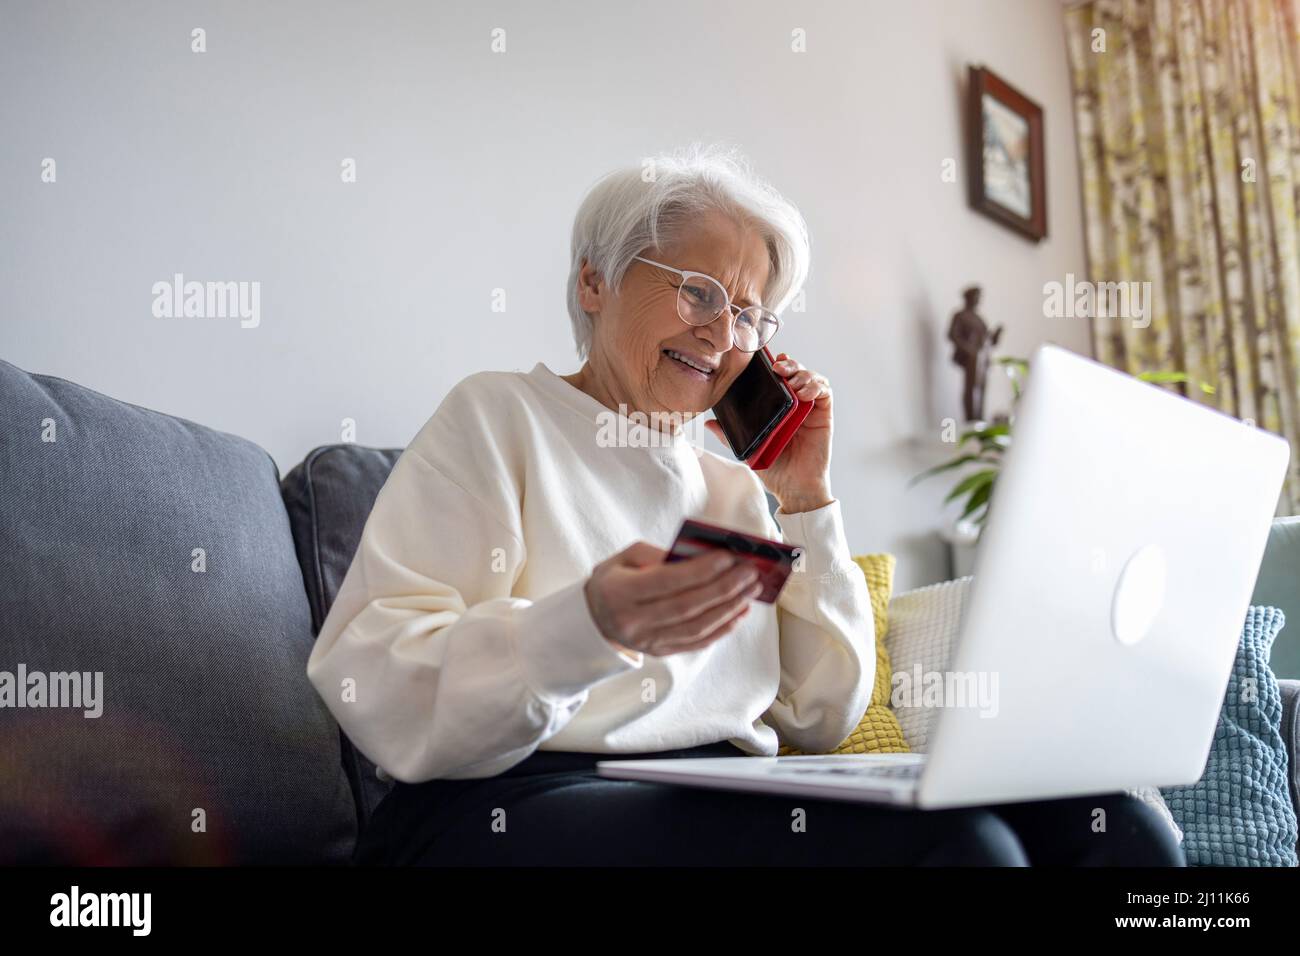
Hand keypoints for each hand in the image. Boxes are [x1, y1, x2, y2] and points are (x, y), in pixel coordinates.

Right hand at [583, 542, 763, 655]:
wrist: (594, 618)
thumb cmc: (615, 580)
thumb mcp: (626, 558)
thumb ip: (659, 554)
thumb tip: (701, 555)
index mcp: (620, 592)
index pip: (667, 581)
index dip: (700, 570)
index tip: (728, 557)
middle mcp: (633, 621)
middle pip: (687, 606)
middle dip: (724, 588)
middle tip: (750, 573)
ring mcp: (647, 641)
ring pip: (696, 628)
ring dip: (728, 609)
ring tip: (750, 590)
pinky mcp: (660, 652)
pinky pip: (697, 643)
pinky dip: (722, 628)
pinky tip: (739, 612)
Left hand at [706, 352, 833, 513]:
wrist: (794, 488)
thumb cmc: (774, 467)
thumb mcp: (749, 448)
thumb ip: (730, 435)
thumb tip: (709, 423)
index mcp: (777, 407)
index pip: (777, 378)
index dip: (774, 365)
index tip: (766, 360)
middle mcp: (795, 404)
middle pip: (795, 372)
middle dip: (788, 364)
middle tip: (777, 367)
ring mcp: (810, 408)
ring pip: (811, 377)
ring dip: (802, 372)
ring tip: (791, 380)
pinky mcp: (823, 415)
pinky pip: (824, 391)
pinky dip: (816, 385)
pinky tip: (804, 392)